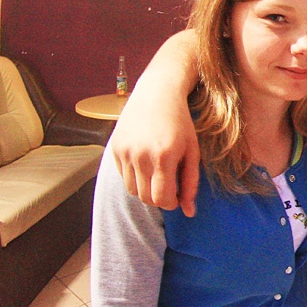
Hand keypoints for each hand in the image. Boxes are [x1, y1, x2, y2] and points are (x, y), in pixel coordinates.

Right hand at [110, 71, 200, 216]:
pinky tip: (146, 162)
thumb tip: (189, 212)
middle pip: (146, 198)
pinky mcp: (114, 148)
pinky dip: (134, 177)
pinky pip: (123, 176)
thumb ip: (191, 183)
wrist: (157, 94)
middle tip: (169, 186)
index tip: (177, 196)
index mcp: (164, 156)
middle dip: (159, 198)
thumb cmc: (180, 124)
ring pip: (132, 190)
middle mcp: (141, 155)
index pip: (161, 198)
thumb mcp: (192, 152)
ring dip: (146, 189)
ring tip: (158, 173)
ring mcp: (124, 152)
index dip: (171, 203)